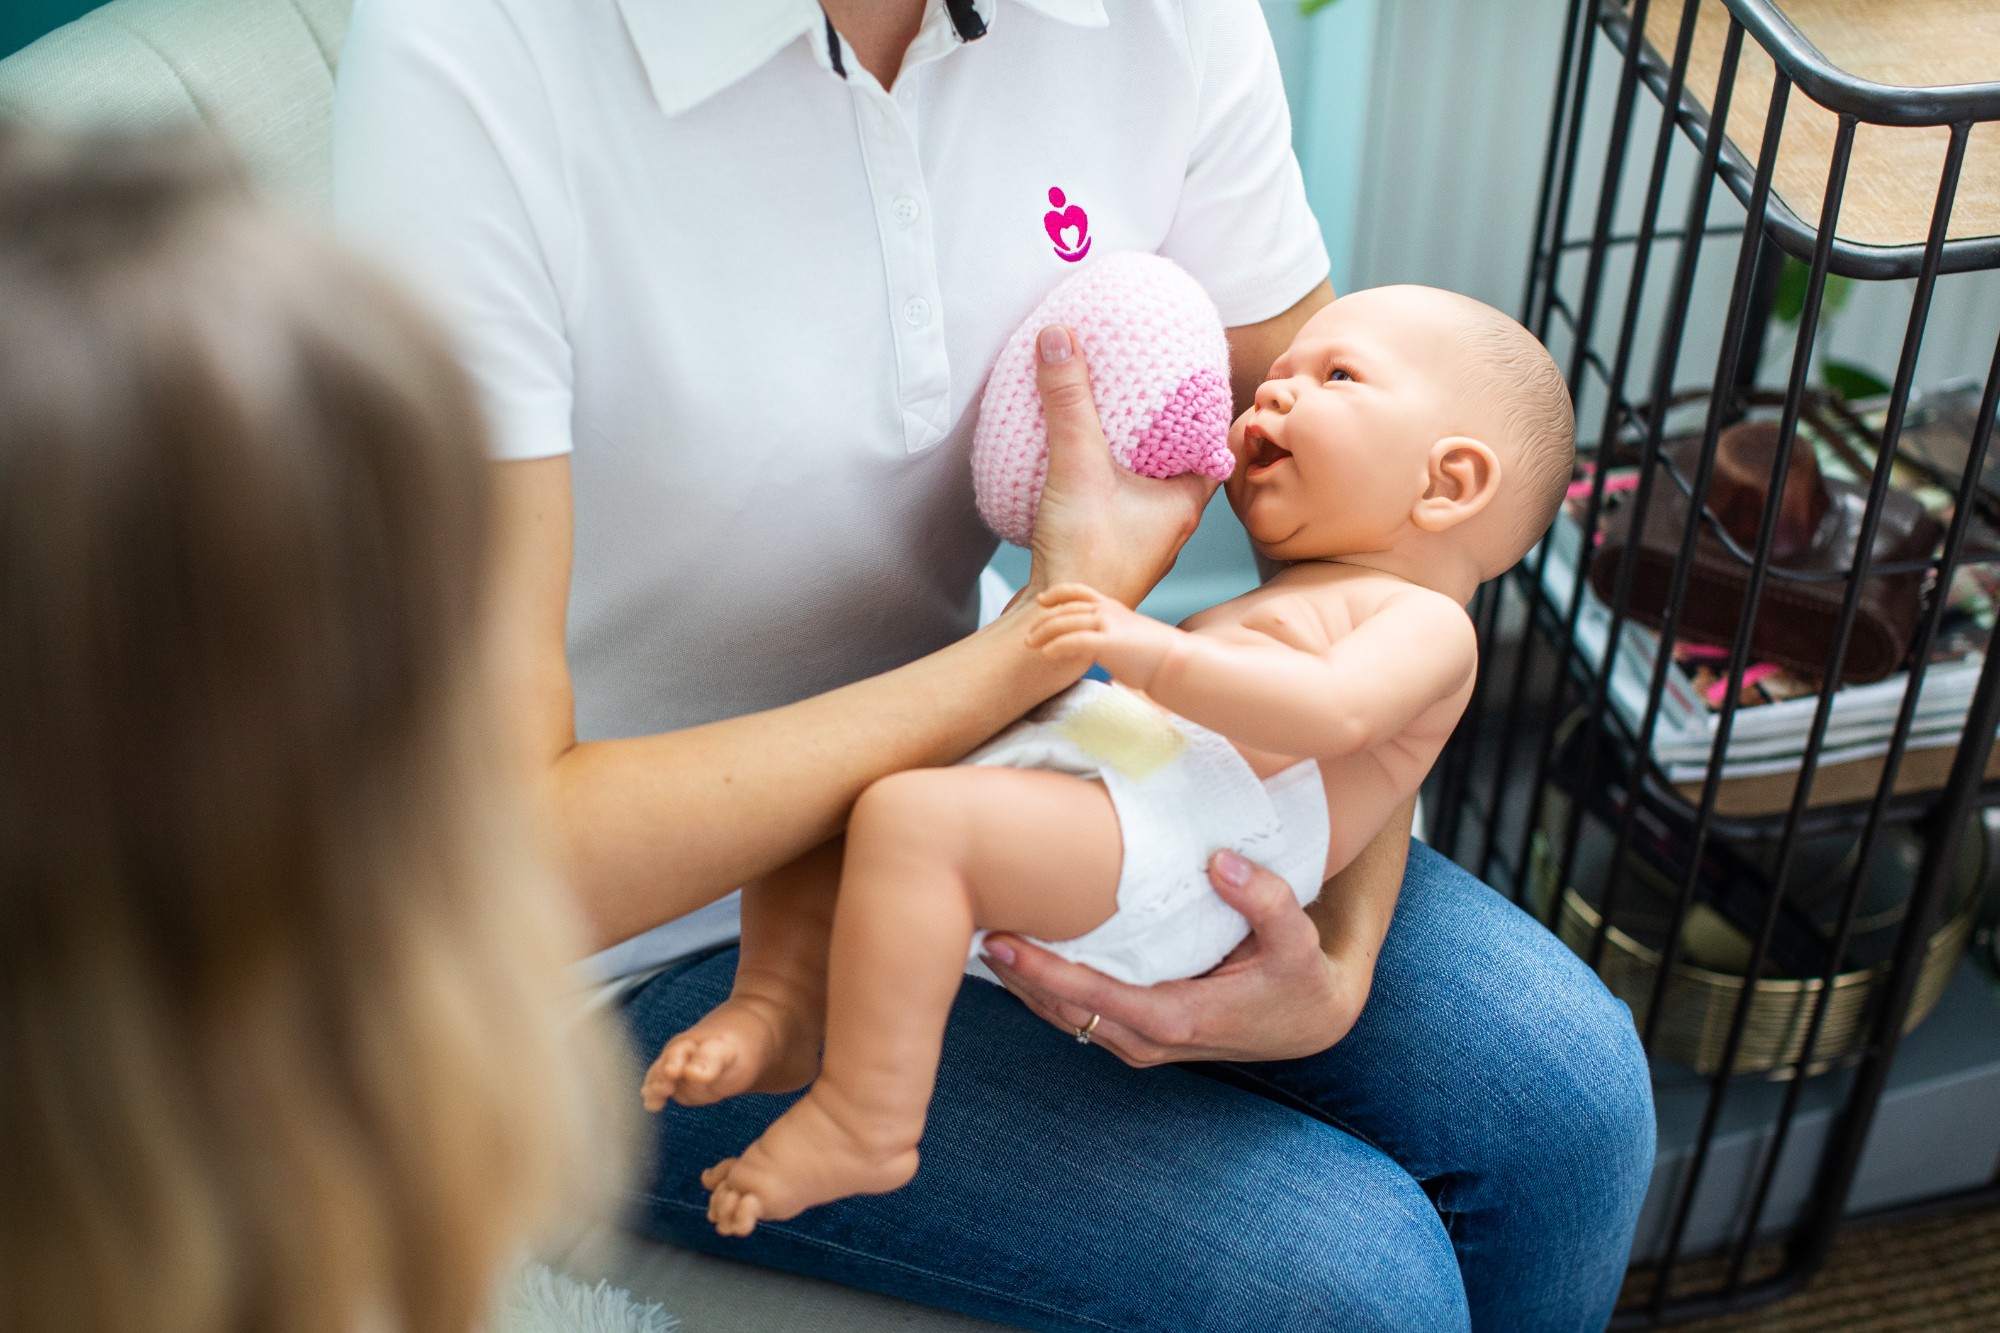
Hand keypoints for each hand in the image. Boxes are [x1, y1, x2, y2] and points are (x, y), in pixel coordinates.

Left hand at [981, 850, 1367, 1065]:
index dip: (1043, 972)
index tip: (1001, 943)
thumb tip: (1219, 862)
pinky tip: (1019, 959)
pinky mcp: (1138, 1035)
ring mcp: (1139, 1043)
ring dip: (1023, 985)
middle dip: (1015, 976)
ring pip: (1064, 1017)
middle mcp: (1148, 1040)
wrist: (1312, 1024)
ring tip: (980, 941)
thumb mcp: (1297, 940)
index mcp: (1177, 1019)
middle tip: (968, 929)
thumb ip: (1263, 899)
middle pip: (1063, 1010)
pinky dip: (1045, 989)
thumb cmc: (1300, 981)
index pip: (1093, 996)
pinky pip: (1079, 1014)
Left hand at [1023, 583, 1184, 688]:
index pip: (1078, 592)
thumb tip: (1099, 649)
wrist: (1175, 661)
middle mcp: (1107, 610)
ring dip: (1043, 634)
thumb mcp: (1128, 635)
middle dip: (1042, 622)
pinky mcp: (1108, 642)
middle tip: (1027, 636)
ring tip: (1029, 645)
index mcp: (1112, 606)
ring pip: (1064, 623)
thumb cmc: (1153, 655)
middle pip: (1065, 609)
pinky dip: (1057, 646)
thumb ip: (1110, 635)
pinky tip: (1047, 654)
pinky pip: (1074, 641)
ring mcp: (1107, 624)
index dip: (1057, 593)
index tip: (1042, 600)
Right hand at [1027, 325, 1216, 607]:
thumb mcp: (1079, 465)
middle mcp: (1172, 520)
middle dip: (1164, 421)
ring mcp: (1142, 535)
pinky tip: (1083, 455)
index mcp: (1187, 501)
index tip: (1188, 369)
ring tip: (1114, 407)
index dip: (1203, 405)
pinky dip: (1109, 471)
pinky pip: (1119, 495)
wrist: (1053, 624)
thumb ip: (1070, 401)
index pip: (1212, 441)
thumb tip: (1060, 338)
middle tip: (1147, 380)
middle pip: (1178, 456)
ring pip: (1148, 478)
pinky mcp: (1111, 544)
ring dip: (1134, 447)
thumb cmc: (1087, 559)